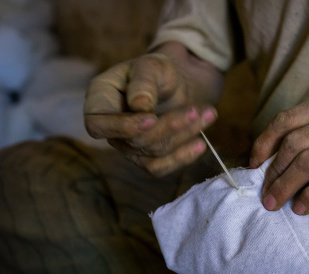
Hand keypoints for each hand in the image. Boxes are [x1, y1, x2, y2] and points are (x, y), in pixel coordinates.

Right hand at [84, 43, 222, 175]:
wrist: (178, 84)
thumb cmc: (159, 71)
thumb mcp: (152, 66)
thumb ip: (144, 82)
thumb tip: (139, 106)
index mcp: (100, 100)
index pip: (97, 124)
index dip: (122, 127)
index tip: (151, 118)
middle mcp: (110, 127)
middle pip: (134, 141)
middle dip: (168, 126)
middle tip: (195, 110)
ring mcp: (128, 146)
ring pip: (152, 153)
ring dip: (182, 136)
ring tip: (208, 115)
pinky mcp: (147, 158)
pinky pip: (161, 167)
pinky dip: (182, 157)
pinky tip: (200, 144)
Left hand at [250, 93, 308, 214]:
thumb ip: (306, 136)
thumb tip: (264, 163)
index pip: (286, 119)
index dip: (264, 142)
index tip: (254, 164)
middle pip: (293, 143)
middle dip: (273, 171)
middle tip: (265, 193)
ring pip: (307, 162)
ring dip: (285, 186)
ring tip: (274, 203)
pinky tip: (300, 208)